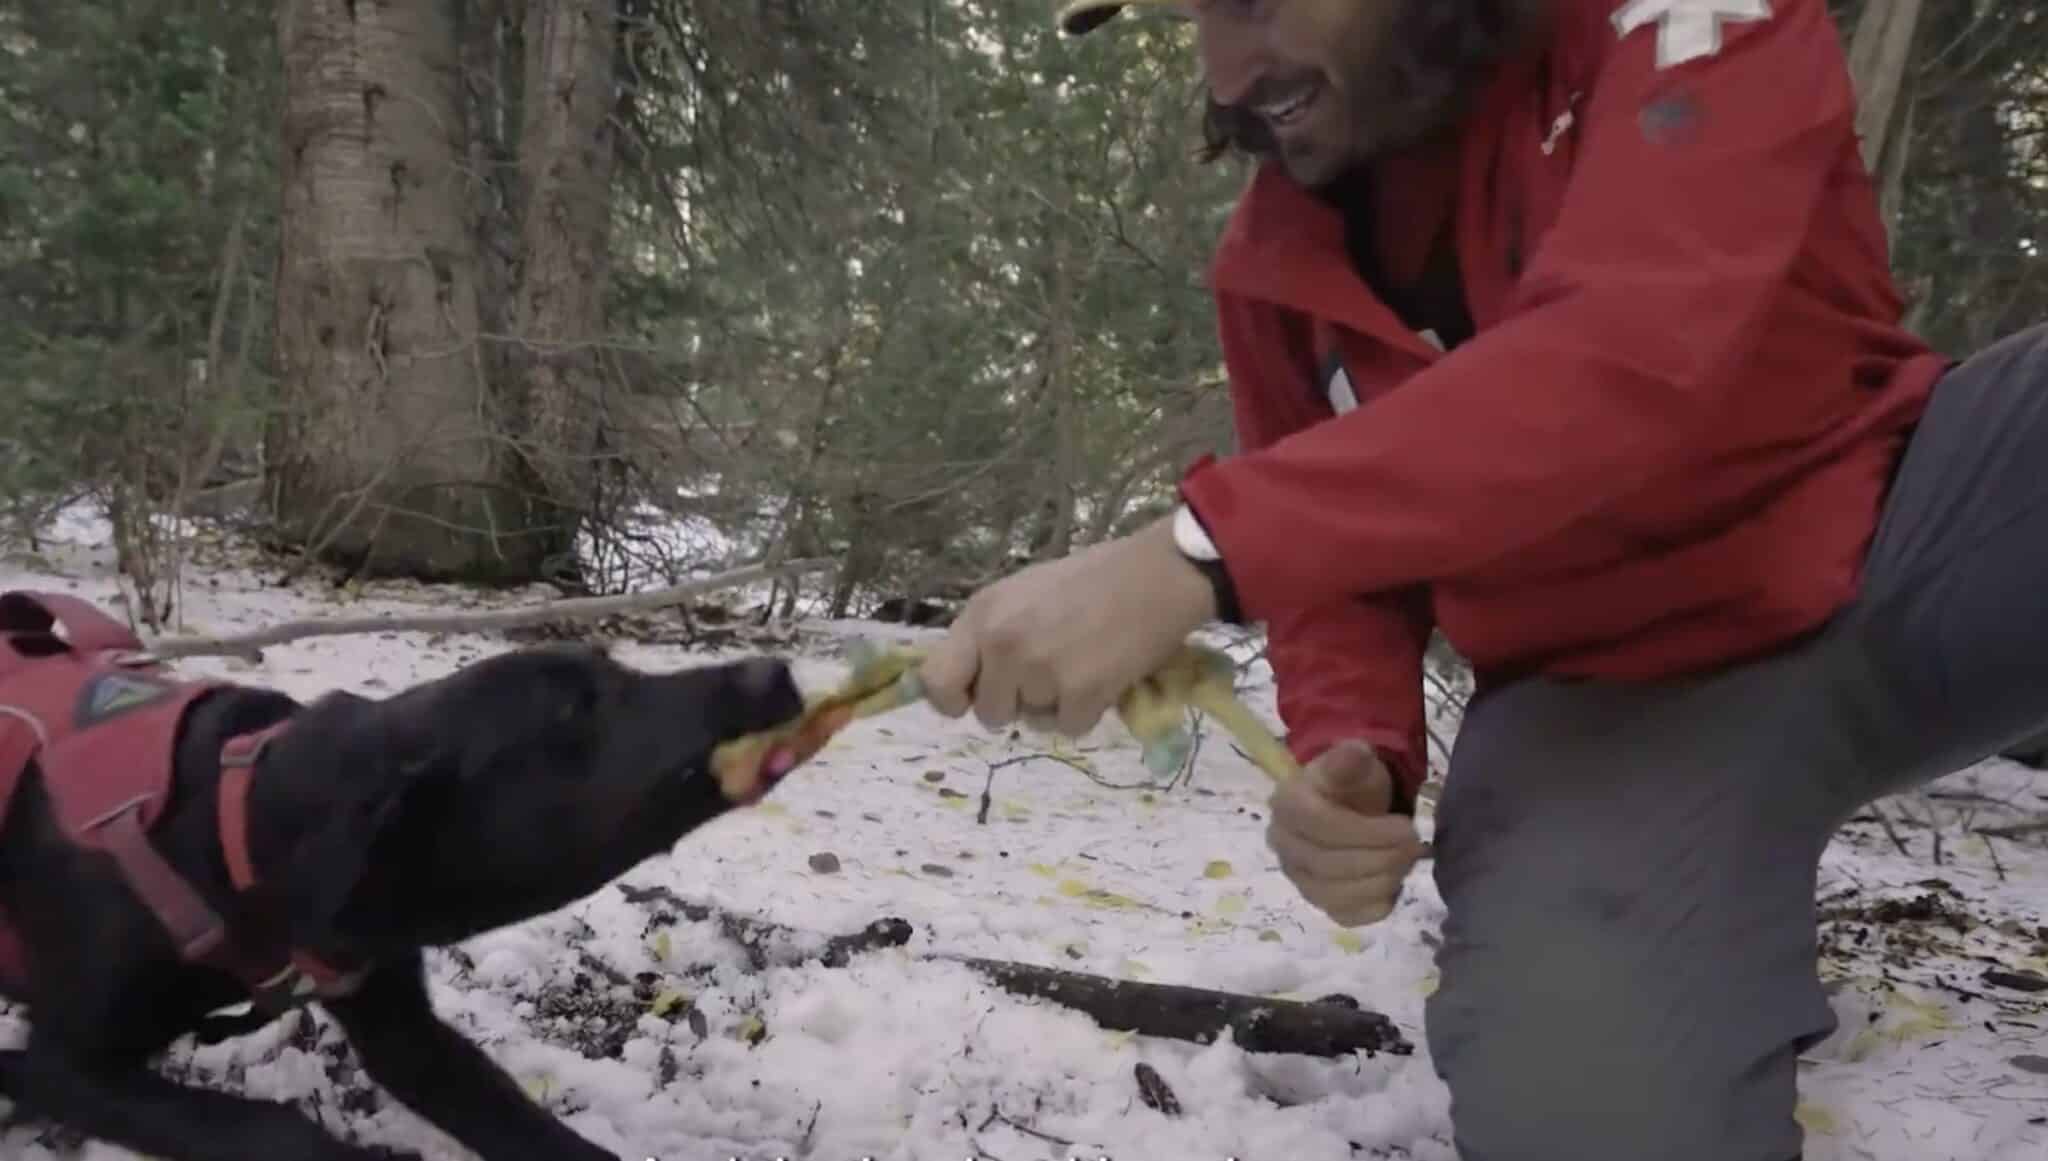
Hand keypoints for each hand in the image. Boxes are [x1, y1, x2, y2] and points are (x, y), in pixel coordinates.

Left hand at [918, 514, 1216, 737]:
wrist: (1155, 576)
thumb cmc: (1091, 579)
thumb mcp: (1022, 593)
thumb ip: (989, 634)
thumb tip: (969, 682)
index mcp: (983, 614)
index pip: (936, 681)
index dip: (953, 699)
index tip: (975, 697)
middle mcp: (1003, 644)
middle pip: (988, 712)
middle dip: (1016, 702)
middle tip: (1050, 671)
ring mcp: (1041, 671)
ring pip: (1031, 721)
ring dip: (1054, 705)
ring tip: (1081, 663)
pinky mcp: (1080, 694)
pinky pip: (1068, 728)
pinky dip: (1086, 711)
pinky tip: (1102, 675)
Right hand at [1265, 740, 1425, 926]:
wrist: (1350, 808)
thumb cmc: (1353, 785)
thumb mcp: (1356, 765)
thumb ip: (1351, 761)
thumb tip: (1354, 752)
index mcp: (1286, 805)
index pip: (1320, 825)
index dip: (1367, 831)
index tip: (1408, 827)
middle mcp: (1282, 846)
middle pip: (1328, 864)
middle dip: (1381, 857)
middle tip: (1416, 846)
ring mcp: (1298, 879)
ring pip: (1337, 894)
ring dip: (1383, 879)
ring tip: (1407, 860)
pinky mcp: (1318, 903)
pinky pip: (1347, 916)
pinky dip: (1376, 903)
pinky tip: (1392, 882)